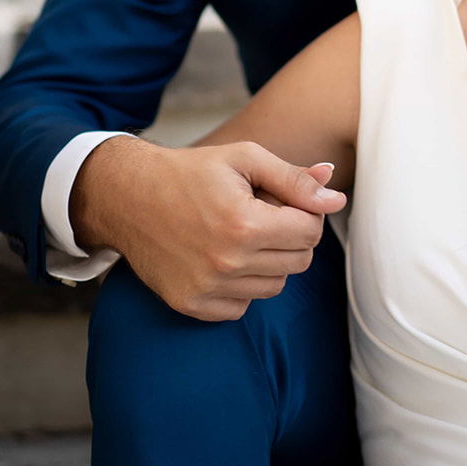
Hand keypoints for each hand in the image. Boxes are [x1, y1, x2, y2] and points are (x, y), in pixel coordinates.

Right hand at [71, 136, 345, 321]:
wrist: (128, 197)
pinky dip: (241, 286)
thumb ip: (295, 179)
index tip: (282, 201)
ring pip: (275, 287)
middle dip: (290, 237)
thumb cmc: (191, 172)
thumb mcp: (244, 159)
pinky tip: (220, 258)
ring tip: (239, 235)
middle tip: (261, 215)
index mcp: (244, 222)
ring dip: (268, 263)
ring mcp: (208, 288)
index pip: (311, 232)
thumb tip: (338, 198)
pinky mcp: (192, 305)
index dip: (304, 212)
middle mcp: (227, 262)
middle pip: (299, 262)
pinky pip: (242, 306)